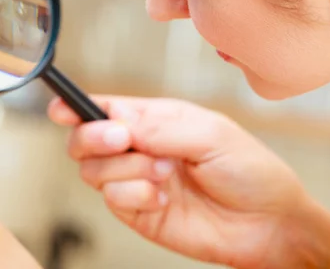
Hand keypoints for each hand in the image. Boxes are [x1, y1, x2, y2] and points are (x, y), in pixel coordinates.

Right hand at [48, 96, 329, 268]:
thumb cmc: (248, 169)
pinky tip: (163, 197)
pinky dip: (135, 195)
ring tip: (165, 172)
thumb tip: (117, 121)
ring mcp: (135, 181)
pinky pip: (112, 199)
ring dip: (128, 169)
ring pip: (93, 170)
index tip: (61, 110)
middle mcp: (138, 148)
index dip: (76, 107)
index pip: (105, 108)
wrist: (268, 223)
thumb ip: (159, 125)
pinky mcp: (137, 211)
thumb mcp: (210, 133)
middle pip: (85, 139)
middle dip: (96, 137)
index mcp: (154, 119)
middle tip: (123, 140)